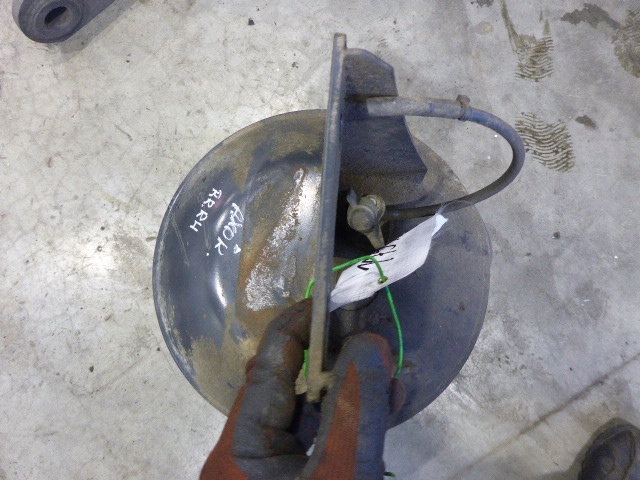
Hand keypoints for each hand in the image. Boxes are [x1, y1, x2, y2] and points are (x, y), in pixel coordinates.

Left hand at [200, 298, 398, 479]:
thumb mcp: (342, 473)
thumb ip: (355, 408)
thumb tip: (370, 342)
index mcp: (241, 446)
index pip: (266, 367)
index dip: (298, 327)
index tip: (332, 299)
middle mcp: (247, 451)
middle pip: (289, 387)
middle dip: (333, 359)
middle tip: (371, 334)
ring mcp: (268, 470)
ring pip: (308, 414)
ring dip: (347, 391)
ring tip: (386, 372)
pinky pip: (318, 439)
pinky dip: (347, 422)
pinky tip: (380, 407)